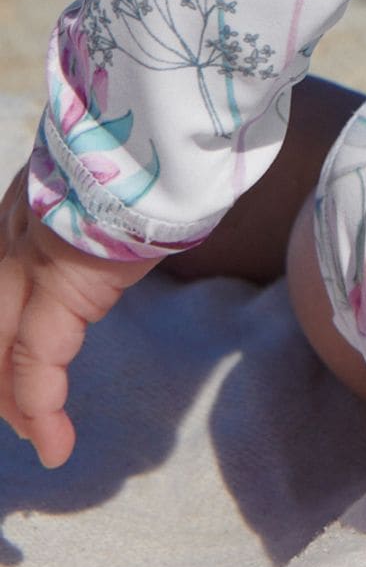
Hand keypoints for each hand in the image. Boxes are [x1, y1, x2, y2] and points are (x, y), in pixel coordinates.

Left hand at [0, 166, 154, 466]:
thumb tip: (130, 208)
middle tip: (18, 415)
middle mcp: (9, 240)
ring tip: (38, 439)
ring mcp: (25, 264)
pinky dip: (40, 411)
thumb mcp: (106, 173)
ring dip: (12, 403)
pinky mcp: (58, 290)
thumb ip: (98, 201)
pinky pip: (36, 365)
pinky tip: (56, 446)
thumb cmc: (144, 142)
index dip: (1, 330)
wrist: (151, 121)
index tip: (12, 361)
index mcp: (19, 212)